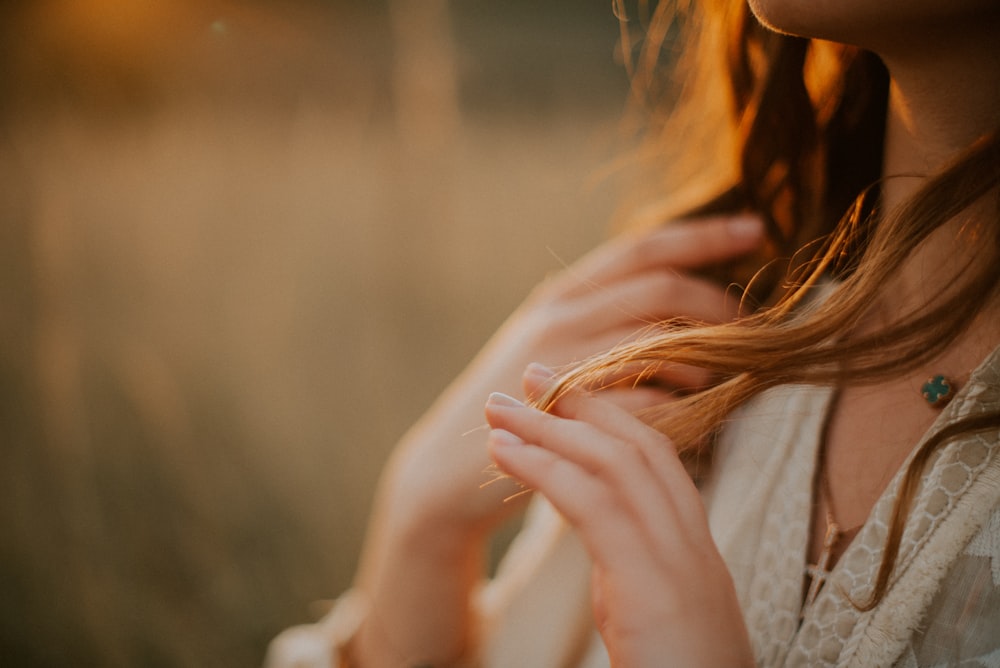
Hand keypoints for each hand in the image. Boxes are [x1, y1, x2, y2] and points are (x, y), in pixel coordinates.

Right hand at [383, 214, 764, 538]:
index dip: (702, 235)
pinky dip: (677, 406)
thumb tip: (678, 306)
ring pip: (656, 342)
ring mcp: (560, 362)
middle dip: (716, 302)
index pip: (642, 247)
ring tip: (718, 379)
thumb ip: (600, 320)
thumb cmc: (514, 405)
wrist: (447, 467)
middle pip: (660, 289)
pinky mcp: (563, 413)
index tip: (755, 228)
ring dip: (702, 360)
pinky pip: (643, 402)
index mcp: (562, 294)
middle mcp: (560, 316)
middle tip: (751, 326)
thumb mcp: (548, 345)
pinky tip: (690, 415)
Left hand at [485, 364, 753, 667]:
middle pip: (640, 448)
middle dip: (583, 404)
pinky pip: (596, 507)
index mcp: (697, 553)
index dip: (611, 418)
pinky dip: (546, 469)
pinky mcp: (656, 587)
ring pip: (617, 465)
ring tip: (499, 410)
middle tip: (530, 376)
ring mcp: (682, 563)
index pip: (658, 463)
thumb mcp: (656, 618)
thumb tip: (607, 558)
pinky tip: (505, 453)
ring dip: (552, 429)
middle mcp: (695, 547)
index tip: (565, 393)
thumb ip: (637, 578)